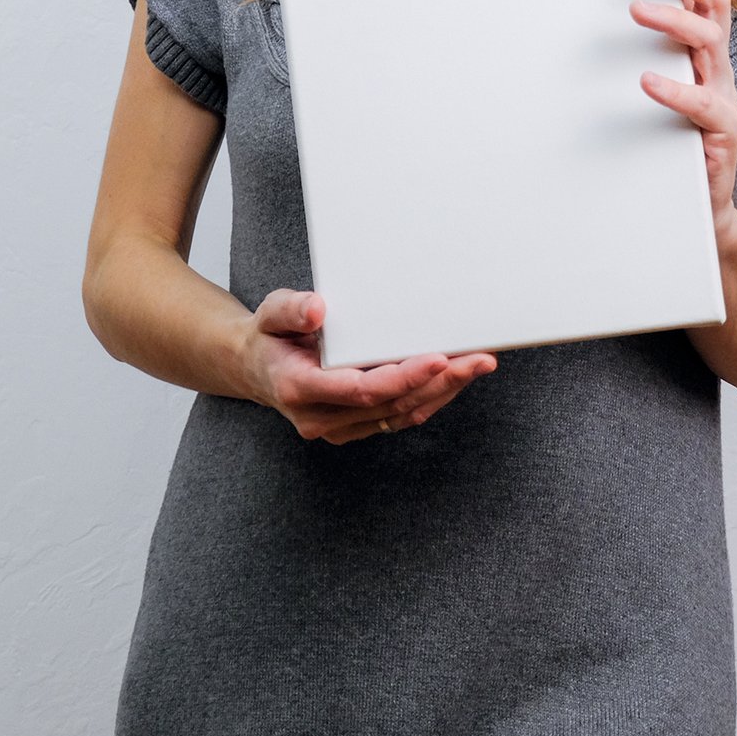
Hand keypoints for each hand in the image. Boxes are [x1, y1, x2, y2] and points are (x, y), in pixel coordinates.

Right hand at [243, 289, 498, 443]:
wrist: (257, 369)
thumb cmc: (270, 337)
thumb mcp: (270, 313)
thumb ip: (292, 310)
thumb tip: (318, 308)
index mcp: (300, 388)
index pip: (362, 389)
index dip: (404, 376)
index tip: (439, 359)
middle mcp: (321, 417)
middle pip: (392, 403)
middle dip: (440, 382)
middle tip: (479, 359)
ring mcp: (340, 427)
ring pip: (402, 414)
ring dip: (444, 391)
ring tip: (479, 365)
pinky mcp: (356, 426)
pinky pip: (400, 416)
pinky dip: (432, 398)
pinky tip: (456, 378)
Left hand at [633, 0, 736, 254]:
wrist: (703, 222)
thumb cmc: (669, 152)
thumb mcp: (651, 98)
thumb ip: (634, 62)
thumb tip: (587, 24)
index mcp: (701, 55)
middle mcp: (717, 71)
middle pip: (713, 6)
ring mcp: (723, 102)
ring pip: (710, 47)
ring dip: (674, 21)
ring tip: (638, 9)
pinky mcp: (722, 139)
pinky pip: (705, 108)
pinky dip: (677, 92)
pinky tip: (649, 81)